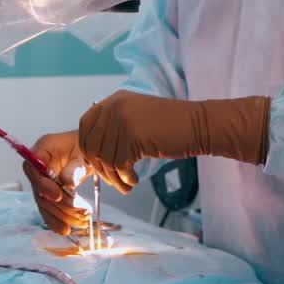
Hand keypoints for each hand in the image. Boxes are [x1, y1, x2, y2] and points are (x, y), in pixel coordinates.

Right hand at [23, 130, 87, 235]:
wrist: (89, 150)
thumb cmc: (85, 146)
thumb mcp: (84, 153)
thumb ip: (75, 167)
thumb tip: (67, 182)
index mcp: (43, 148)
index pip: (32, 167)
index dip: (42, 184)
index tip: (58, 196)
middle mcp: (38, 166)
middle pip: (39, 190)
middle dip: (60, 205)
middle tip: (81, 212)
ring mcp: (42, 181)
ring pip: (44, 203)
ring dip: (62, 216)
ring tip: (81, 221)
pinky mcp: (48, 194)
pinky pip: (48, 209)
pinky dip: (57, 221)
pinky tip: (67, 229)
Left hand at [78, 90, 270, 192]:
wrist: (198, 125)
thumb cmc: (172, 126)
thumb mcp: (137, 118)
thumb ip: (115, 128)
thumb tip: (94, 154)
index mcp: (114, 100)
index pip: (85, 125)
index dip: (88, 147)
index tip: (97, 162)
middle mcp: (114, 106)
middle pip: (92, 144)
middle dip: (101, 167)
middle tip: (114, 179)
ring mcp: (122, 120)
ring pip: (105, 158)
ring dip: (114, 177)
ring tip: (127, 183)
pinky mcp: (132, 135)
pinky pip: (119, 165)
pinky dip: (125, 177)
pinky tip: (134, 180)